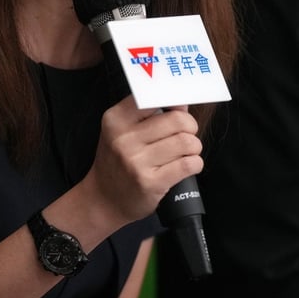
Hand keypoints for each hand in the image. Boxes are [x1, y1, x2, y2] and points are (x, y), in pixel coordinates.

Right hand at [85, 96, 202, 225]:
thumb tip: (181, 103)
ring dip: (193, 148)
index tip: (177, 112)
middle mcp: (123, 138)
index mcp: (115, 120)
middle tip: (184, 135)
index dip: (174, 105)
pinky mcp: (151, 182)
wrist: (104, 198)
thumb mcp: (121, 131)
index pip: (156, 99)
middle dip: (190, 128)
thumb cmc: (117, 161)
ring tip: (183, 153)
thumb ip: (148, 114)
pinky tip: (185, 166)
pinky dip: (195, 164)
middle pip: (178, 120)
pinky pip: (189, 164)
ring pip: (187, 142)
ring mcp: (136, 161)